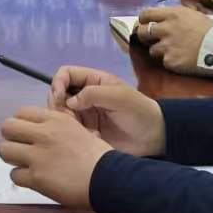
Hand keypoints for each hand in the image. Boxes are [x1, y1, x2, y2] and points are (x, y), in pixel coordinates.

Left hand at [0, 107, 110, 209]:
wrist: (108, 178)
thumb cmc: (100, 156)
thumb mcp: (81, 130)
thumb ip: (60, 129)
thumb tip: (47, 132)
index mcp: (56, 119)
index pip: (21, 112)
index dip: (21, 123)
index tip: (27, 133)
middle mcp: (44, 134)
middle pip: (7, 127)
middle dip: (11, 138)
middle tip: (21, 148)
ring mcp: (38, 156)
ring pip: (4, 150)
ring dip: (13, 158)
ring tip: (24, 164)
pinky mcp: (36, 177)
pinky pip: (14, 175)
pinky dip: (21, 178)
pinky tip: (33, 179)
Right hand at [46, 66, 165, 156]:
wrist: (154, 138)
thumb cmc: (139, 112)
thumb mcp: (119, 97)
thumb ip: (93, 94)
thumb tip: (69, 101)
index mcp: (93, 81)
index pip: (66, 74)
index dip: (58, 83)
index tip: (60, 99)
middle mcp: (85, 95)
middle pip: (58, 94)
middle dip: (58, 105)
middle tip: (67, 119)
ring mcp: (85, 114)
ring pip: (61, 113)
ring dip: (65, 121)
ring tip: (79, 130)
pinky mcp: (86, 131)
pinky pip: (70, 129)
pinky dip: (73, 133)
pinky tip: (89, 138)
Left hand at [135, 4, 212, 73]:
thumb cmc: (209, 29)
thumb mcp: (190, 14)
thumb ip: (172, 15)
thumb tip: (159, 18)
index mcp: (171, 14)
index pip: (145, 14)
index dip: (143, 20)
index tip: (145, 24)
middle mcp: (166, 29)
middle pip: (142, 32)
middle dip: (144, 36)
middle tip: (150, 39)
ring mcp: (167, 46)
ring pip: (151, 49)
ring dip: (158, 50)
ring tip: (172, 50)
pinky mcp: (170, 61)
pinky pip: (163, 61)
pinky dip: (169, 61)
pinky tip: (180, 58)